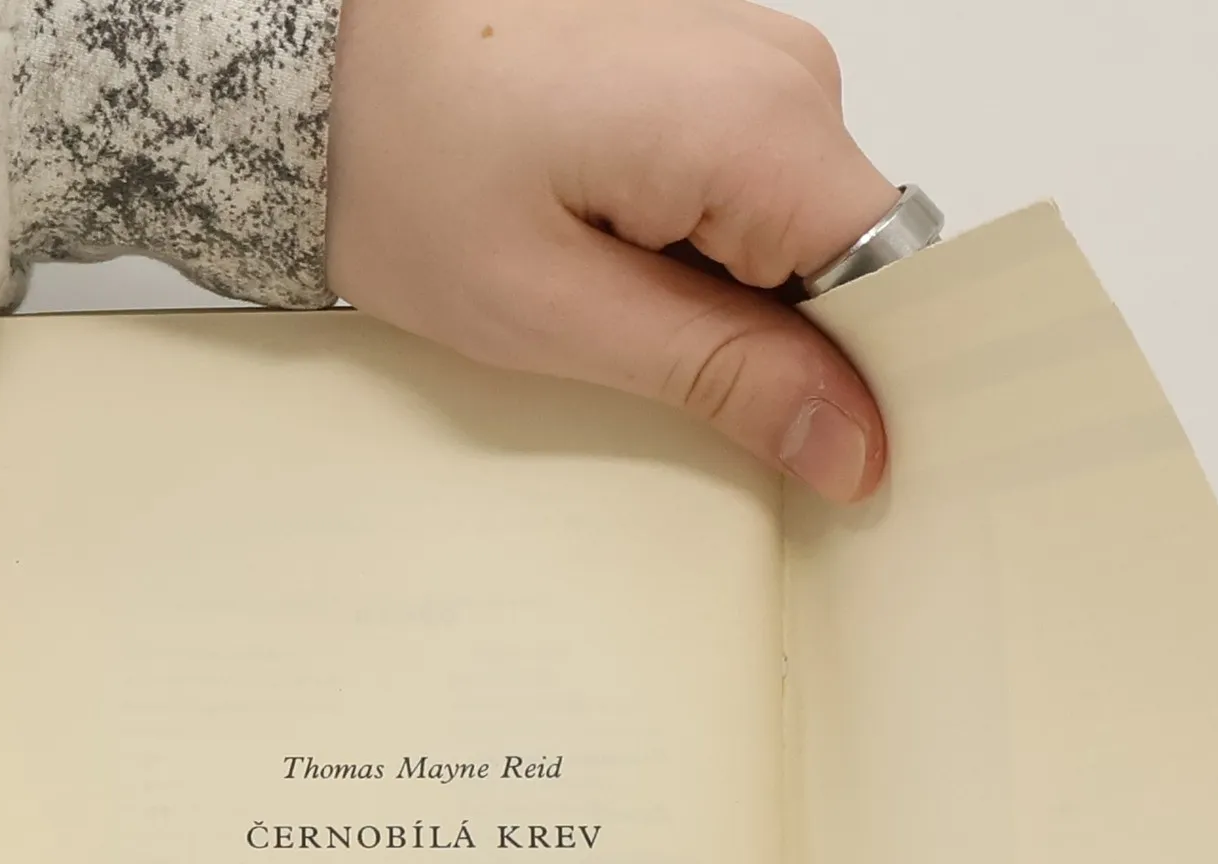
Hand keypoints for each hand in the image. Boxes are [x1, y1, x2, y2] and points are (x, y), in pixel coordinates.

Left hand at [326, 0, 896, 500]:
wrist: (321, 58)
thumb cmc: (408, 168)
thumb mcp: (563, 315)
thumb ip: (725, 378)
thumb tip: (854, 445)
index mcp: (762, 125)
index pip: (896, 281)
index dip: (865, 380)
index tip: (816, 452)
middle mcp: (783, 71)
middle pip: (850, 258)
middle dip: (789, 343)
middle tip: (668, 375)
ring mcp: (750, 58)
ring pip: (803, 230)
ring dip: (740, 296)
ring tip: (621, 299)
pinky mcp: (713, 66)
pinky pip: (759, 186)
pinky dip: (713, 247)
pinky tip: (625, 254)